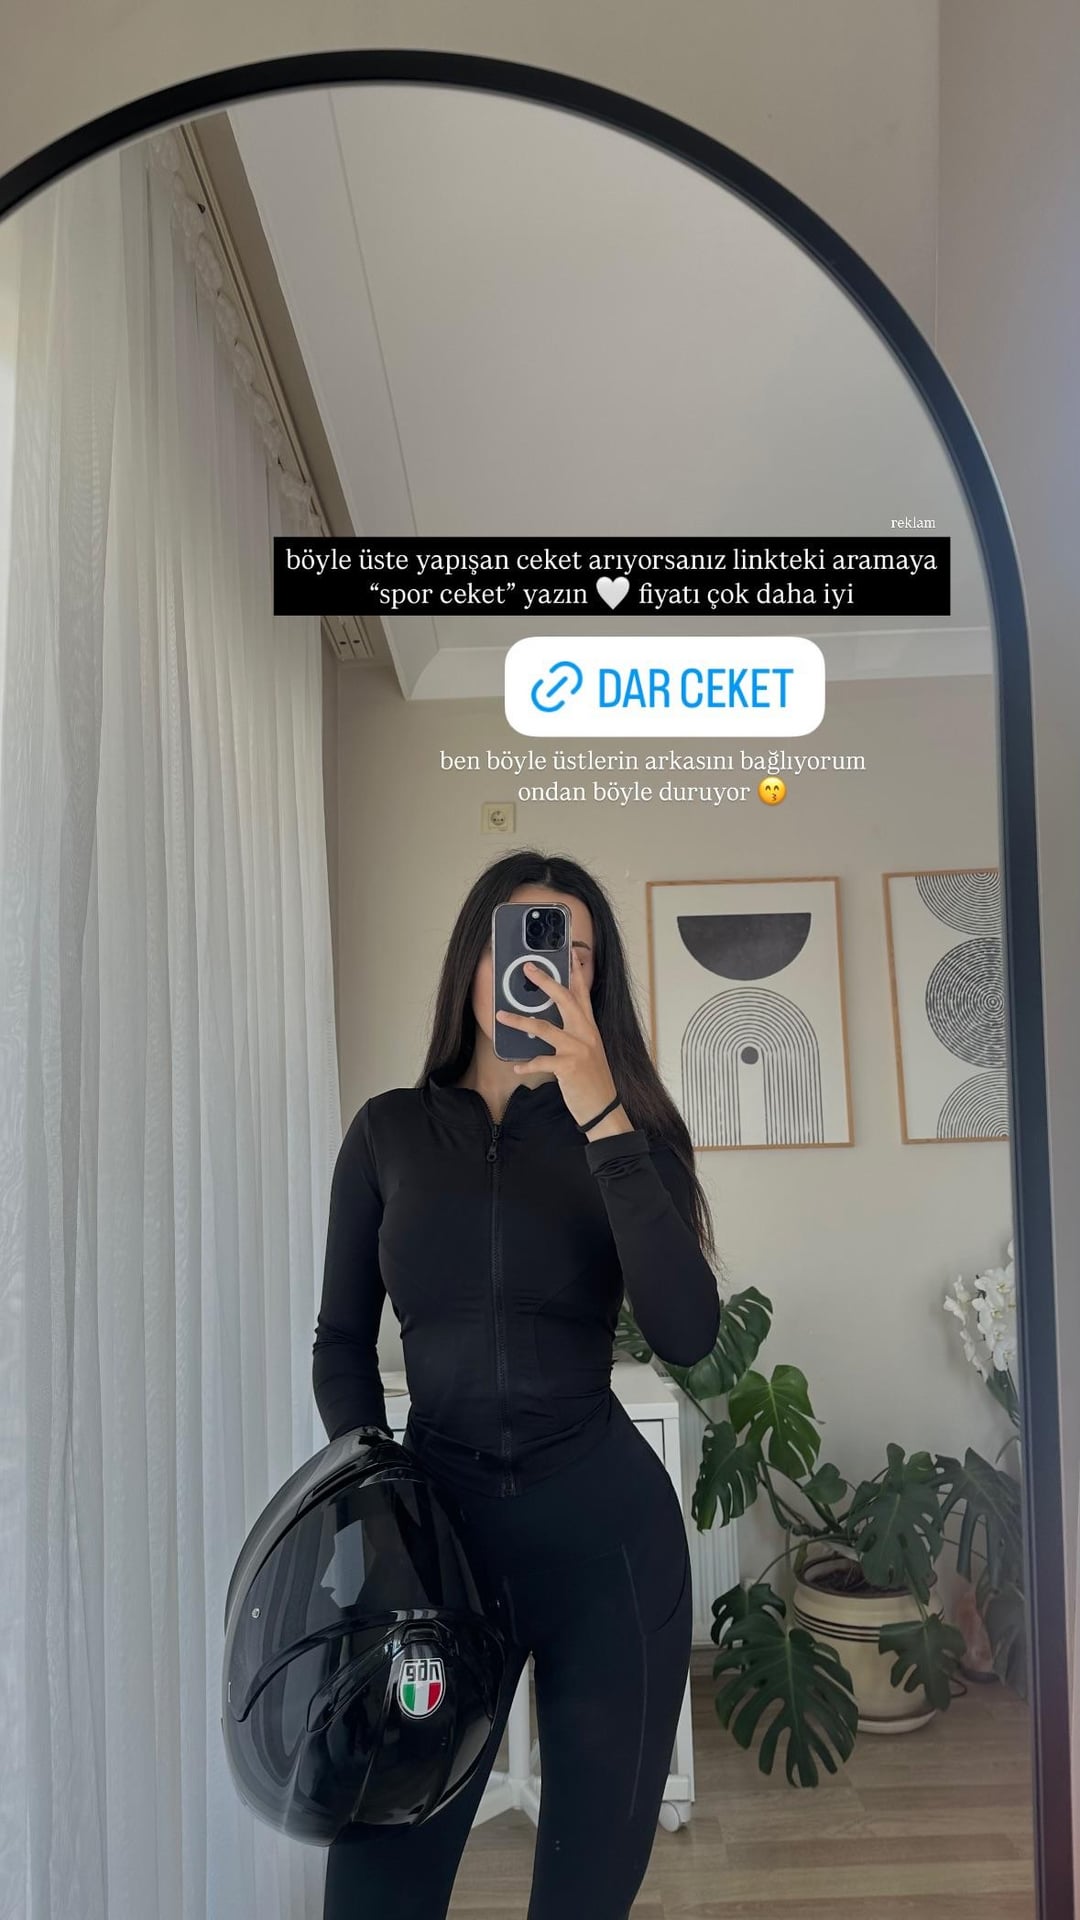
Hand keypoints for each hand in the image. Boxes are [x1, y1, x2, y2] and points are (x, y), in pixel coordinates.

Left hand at [495, 957, 630, 1134]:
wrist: (603, 1108)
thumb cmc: (592, 1080)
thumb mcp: (589, 1051)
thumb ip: (575, 1034)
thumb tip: (551, 1022)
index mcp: (590, 1028)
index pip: (583, 994)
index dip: (576, 972)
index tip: (570, 953)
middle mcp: (586, 1033)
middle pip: (564, 999)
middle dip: (545, 981)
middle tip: (528, 968)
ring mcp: (577, 1049)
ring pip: (543, 1027)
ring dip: (519, 1021)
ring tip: (501, 1016)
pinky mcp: (568, 1066)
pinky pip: (540, 1060)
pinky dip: (526, 1063)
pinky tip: (517, 1066)